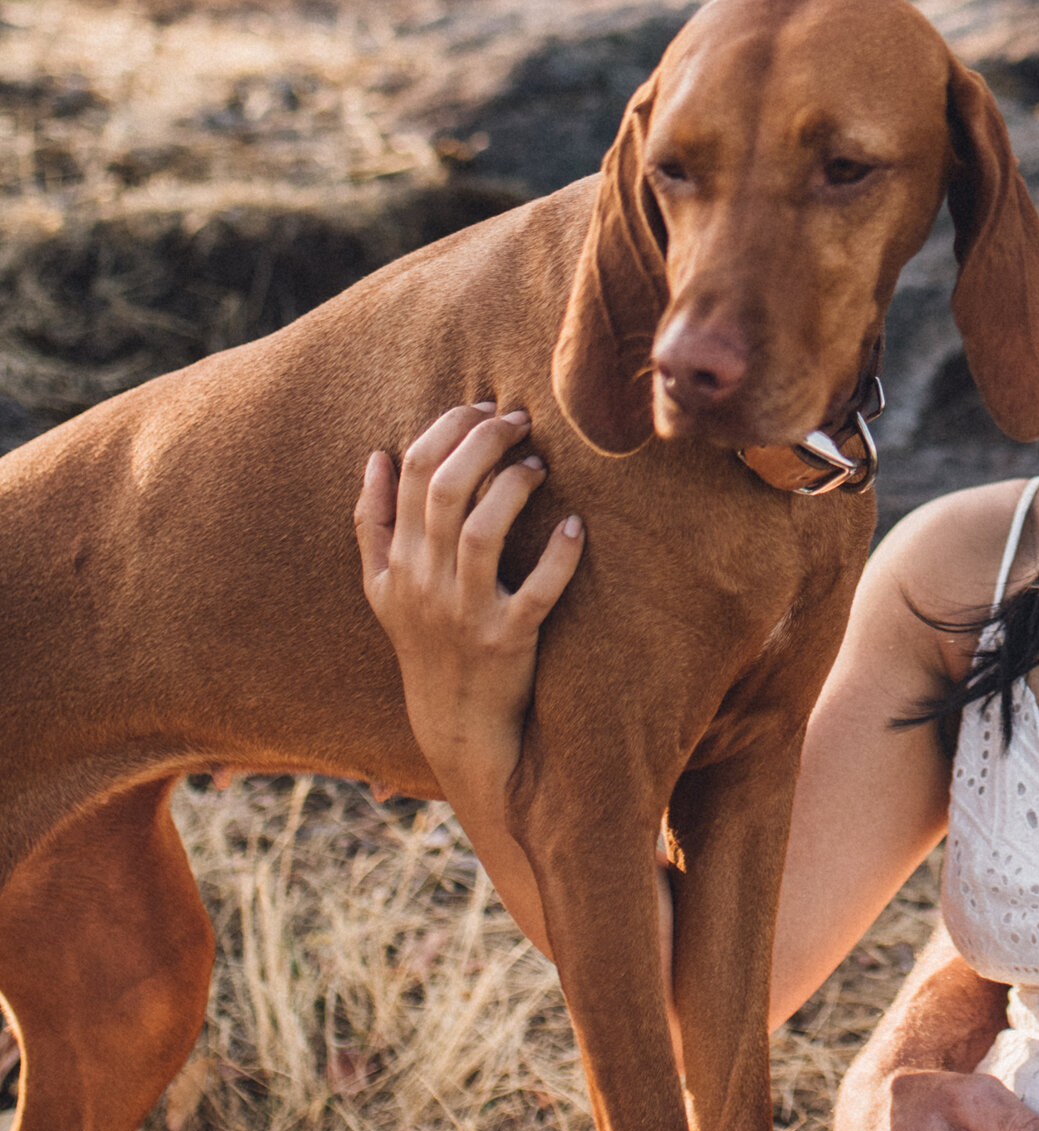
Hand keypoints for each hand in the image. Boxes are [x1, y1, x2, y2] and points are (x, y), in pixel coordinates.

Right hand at [353, 403, 583, 811]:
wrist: (455, 723)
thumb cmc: (423, 642)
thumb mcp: (381, 588)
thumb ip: (372, 523)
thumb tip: (375, 458)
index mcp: (398, 560)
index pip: (414, 471)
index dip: (449, 427)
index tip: (484, 407)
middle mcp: (426, 581)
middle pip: (446, 489)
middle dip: (484, 440)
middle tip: (518, 420)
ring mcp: (466, 612)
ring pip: (483, 532)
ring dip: (514, 488)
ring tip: (538, 466)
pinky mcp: (508, 640)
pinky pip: (537, 591)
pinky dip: (559, 555)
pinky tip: (575, 525)